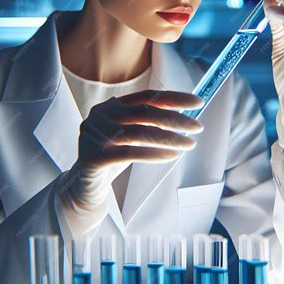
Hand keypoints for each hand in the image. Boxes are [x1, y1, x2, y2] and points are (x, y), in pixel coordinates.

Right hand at [59, 90, 204, 210]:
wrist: (85, 186)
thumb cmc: (113, 158)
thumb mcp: (131, 136)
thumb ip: (149, 124)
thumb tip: (185, 118)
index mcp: (111, 106)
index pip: (147, 96)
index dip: (174, 98)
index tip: (197, 103)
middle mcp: (100, 115)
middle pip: (144, 112)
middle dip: (175, 119)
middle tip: (198, 127)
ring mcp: (94, 135)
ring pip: (138, 132)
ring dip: (169, 137)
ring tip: (189, 144)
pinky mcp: (93, 156)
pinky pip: (128, 153)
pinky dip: (153, 154)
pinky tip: (171, 156)